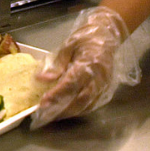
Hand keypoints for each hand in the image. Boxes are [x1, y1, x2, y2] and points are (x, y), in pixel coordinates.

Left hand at [30, 7, 140, 127]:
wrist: (108, 34)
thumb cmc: (86, 37)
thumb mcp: (68, 45)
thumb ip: (56, 64)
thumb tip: (41, 79)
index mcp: (89, 63)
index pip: (71, 84)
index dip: (57, 95)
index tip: (43, 104)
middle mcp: (99, 77)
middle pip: (80, 100)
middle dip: (62, 110)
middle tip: (46, 115)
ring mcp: (104, 84)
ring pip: (88, 105)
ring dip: (70, 113)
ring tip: (54, 116)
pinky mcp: (107, 88)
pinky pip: (93, 103)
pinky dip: (80, 110)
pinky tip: (69, 111)